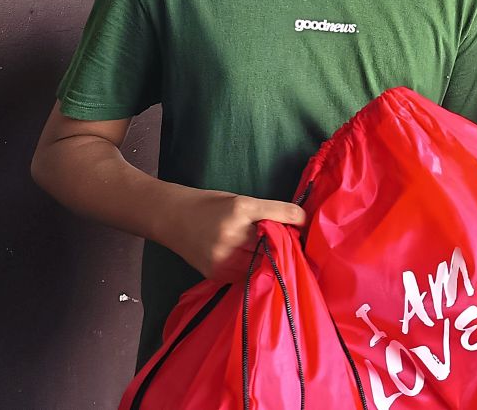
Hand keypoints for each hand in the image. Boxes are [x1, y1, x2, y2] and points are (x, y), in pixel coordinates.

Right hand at [162, 188, 305, 282]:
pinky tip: (254, 263)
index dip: (297, 221)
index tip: (304, 224)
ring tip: (273, 254)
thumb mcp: (240, 200)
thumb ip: (268, 211)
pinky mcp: (217, 274)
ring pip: (262, 263)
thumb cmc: (210, 205)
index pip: (281, 215)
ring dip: (271, 260)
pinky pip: (246, 276)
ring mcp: (223, 257)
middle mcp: (233, 234)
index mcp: (241, 208)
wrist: (172, 218)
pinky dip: (254, 270)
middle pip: (273, 243)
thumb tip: (300, 221)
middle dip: (285, 243)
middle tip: (293, 242)